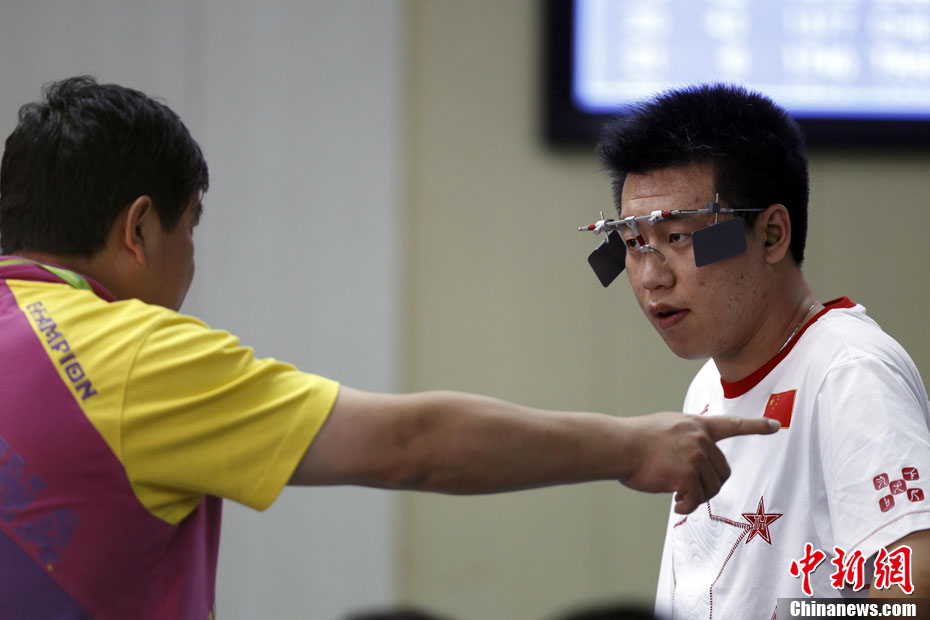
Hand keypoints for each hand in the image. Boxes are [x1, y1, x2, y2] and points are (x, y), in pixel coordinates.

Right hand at [619, 413, 779, 513]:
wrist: (619, 445)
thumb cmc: (636, 439)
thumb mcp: (667, 426)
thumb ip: (686, 438)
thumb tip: (693, 460)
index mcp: (696, 425)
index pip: (731, 424)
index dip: (756, 425)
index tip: (775, 425)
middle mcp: (700, 439)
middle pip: (722, 472)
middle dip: (708, 485)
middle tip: (687, 490)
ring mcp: (695, 456)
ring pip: (711, 488)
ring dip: (696, 497)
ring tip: (677, 495)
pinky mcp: (686, 475)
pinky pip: (696, 499)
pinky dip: (687, 506)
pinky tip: (675, 504)